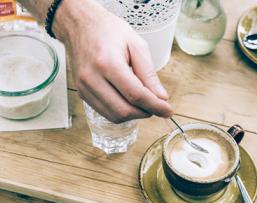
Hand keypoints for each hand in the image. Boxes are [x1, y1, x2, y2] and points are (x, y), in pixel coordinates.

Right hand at [54, 0, 172, 122]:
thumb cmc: (109, 31)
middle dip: (146, 112)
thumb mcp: (137, 45)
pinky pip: (106, 113)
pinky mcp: (82, 93)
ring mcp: (84, 87)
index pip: (136, 95)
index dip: (155, 106)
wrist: (81, 25)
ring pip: (115, 116)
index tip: (168, 111)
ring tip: (144, 102)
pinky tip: (130, 101)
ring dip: (134, 115)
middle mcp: (92, 78)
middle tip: (157, 106)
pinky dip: (122, 113)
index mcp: (108, 63)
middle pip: (124, 110)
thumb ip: (149, 74)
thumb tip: (161, 98)